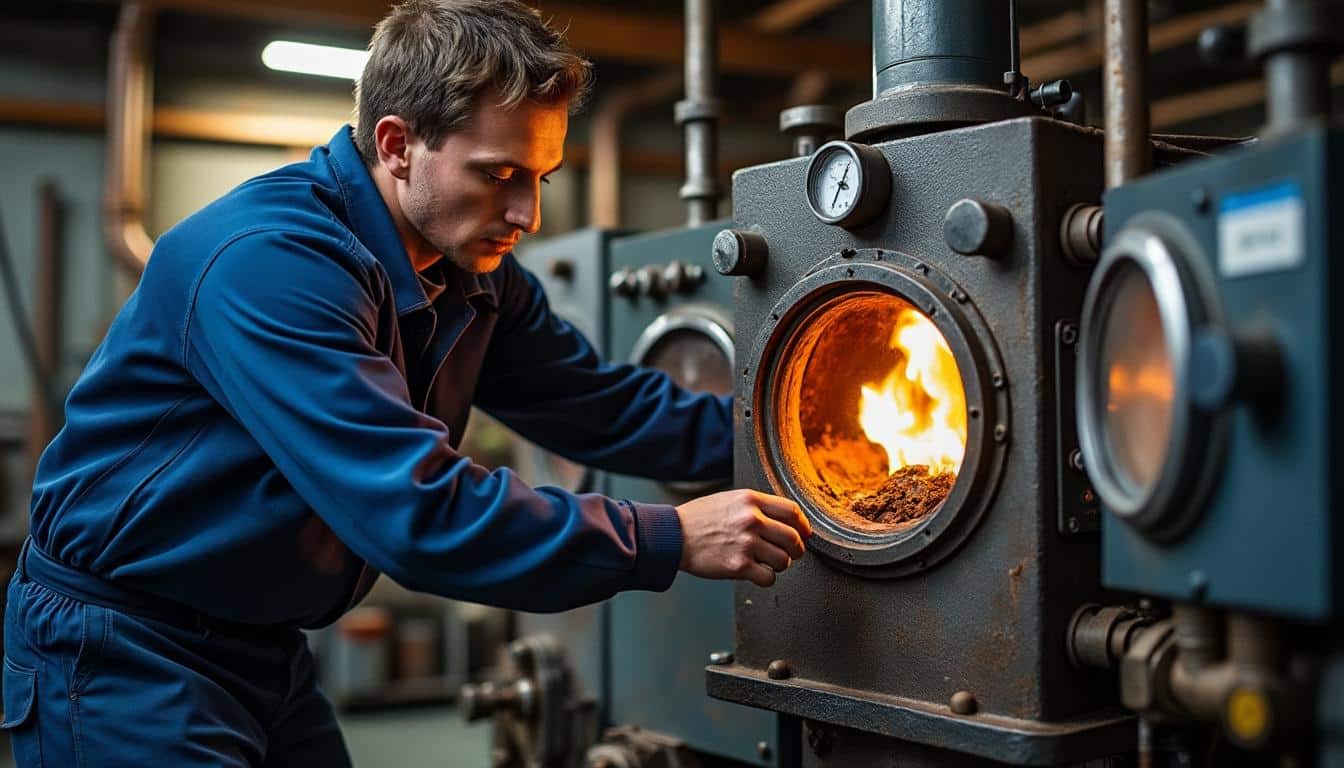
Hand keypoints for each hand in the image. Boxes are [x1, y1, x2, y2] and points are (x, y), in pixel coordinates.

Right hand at [675, 489, 811, 586]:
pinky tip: (755, 572)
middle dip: (796, 550)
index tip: (803, 533)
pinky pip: (768, 577)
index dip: (803, 525)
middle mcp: (751, 520)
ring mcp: (746, 543)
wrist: (672, 536)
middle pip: (794, 538)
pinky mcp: (738, 566)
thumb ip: (756, 507)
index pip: (792, 511)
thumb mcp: (729, 500)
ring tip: (765, 562)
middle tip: (789, 553)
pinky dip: (765, 578)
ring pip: (784, 560)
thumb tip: (785, 521)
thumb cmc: (698, 519)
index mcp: (750, 500)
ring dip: (779, 565)